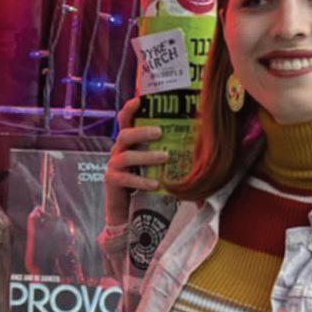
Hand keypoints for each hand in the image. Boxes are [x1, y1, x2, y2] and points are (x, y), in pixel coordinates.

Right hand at [105, 96, 166, 227]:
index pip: (125, 121)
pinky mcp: (112, 181)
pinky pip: (126, 179)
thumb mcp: (155, 164)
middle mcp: (118, 151)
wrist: (126, 211)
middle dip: (142, 132)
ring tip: (165, 158)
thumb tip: (199, 141)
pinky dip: (142, 181)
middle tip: (161, 132)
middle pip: (125, 135)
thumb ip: (167, 151)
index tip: (140, 100)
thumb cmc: (145, 182)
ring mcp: (113, 166)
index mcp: (128, 143)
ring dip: (147, 156)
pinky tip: (156, 184)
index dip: (130, 109)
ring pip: (127, 156)